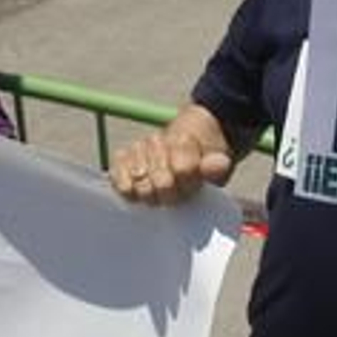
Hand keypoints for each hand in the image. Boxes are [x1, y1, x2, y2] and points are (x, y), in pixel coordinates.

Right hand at [110, 126, 231, 206]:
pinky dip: (126, 187)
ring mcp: (138, 149)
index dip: (189, 186)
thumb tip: (217, 165)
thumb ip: (217, 166)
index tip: (192, 189)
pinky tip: (134, 192)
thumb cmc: (199, 161)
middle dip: (170, 195)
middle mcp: (157, 140)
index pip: (183, 170)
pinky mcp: (122, 158)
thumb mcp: (216, 163)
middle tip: (175, 195)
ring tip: (158, 193)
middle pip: (161, 181)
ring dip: (151, 194)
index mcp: (183, 140)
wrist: (184, 145)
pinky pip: (118, 175)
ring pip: (141, 182)